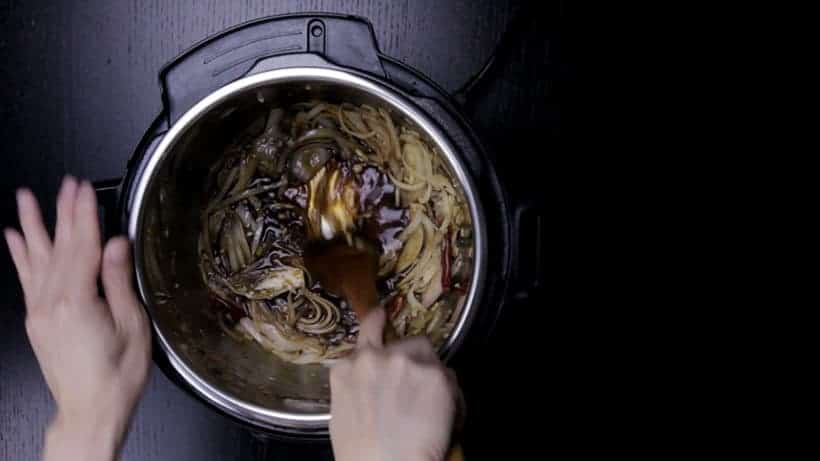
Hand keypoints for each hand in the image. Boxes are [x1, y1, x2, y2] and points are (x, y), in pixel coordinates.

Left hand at [4, 177, 151, 460]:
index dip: (83, 215)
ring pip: (35, 258)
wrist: (90, 410)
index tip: (84, 189)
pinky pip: (25, 280)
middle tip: (66, 183)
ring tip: (25, 198)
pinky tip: (12, 239)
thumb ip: (118, 281)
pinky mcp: (37, 321)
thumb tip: (116, 244)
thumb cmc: (117, 376)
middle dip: (62, 212)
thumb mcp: (132, 326)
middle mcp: (51, 303)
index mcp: (78, 301)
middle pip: (58, 246)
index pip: (82, 246)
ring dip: (32, 225)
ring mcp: (40, 311)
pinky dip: (18, 256)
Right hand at [329, 308, 458, 460]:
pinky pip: (449, 380)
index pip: (368, 328)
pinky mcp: (434, 375)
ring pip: (432, 359)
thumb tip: (371, 383)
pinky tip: (444, 419)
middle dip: (414, 363)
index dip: (378, 321)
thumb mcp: (342, 413)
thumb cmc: (362, 456)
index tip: (383, 314)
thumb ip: (357, 386)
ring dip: (432, 378)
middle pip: (408, 344)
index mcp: (348, 368)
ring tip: (430, 408)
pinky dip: (451, 398)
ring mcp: (406, 363)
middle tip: (417, 391)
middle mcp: (376, 357)